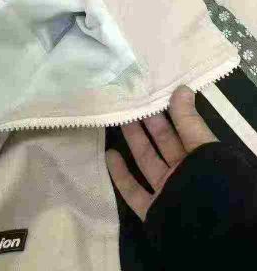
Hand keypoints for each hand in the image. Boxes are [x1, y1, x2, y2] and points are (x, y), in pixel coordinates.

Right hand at [106, 86, 216, 220]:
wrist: (208, 230)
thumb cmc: (210, 182)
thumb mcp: (203, 147)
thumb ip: (189, 120)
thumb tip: (181, 88)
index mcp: (202, 158)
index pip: (183, 128)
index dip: (168, 110)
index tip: (151, 90)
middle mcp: (185, 173)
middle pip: (163, 142)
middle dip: (147, 120)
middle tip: (130, 98)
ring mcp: (167, 191)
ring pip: (146, 161)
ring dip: (132, 140)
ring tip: (117, 118)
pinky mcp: (152, 210)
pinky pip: (133, 190)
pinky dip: (120, 174)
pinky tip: (109, 154)